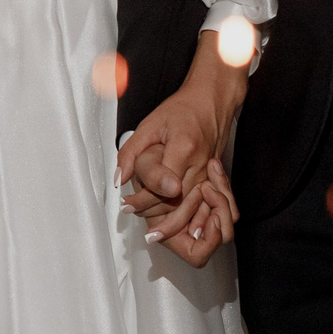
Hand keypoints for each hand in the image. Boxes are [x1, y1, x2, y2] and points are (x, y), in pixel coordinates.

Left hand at [114, 35, 243, 265]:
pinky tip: (176, 227)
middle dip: (156, 218)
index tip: (126, 206)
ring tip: (154, 233)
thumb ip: (131, 152)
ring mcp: (209, 173)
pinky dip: (190, 218)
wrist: (211, 101)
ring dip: (173, 222)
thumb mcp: (149, 124)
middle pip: (178, 202)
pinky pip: (202, 204)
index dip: (142, 200)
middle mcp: (200, 164)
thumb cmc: (181, 109)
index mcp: (184, 148)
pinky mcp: (213, 177)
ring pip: (192, 208)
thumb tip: (119, 179)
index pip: (162, 186)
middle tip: (138, 225)